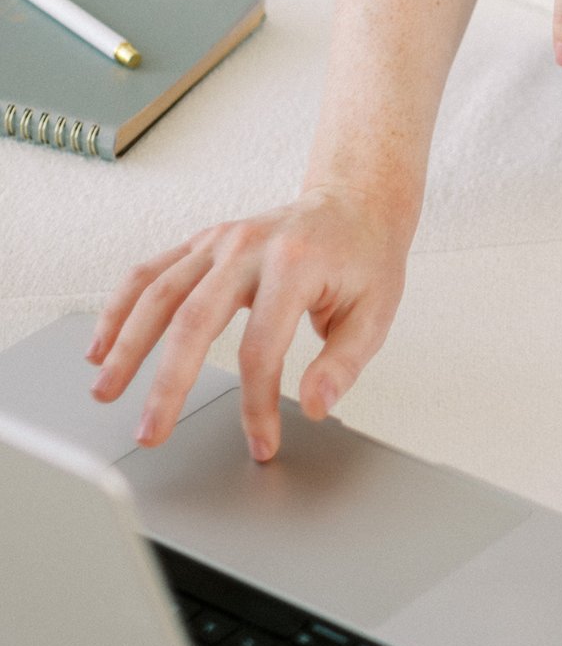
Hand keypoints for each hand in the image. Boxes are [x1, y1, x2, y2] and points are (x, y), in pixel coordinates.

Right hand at [85, 183, 415, 460]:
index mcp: (296, 264)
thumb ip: (344, 363)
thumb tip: (314, 407)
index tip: (261, 443)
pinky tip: (100, 344)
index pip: (263, 348)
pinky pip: (150, 271)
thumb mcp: (376, 311)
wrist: (356, 202)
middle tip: (151, 432)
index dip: (258, 404)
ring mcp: (221, 240)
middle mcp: (250, 246)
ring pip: (159, 293)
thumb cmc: (364, 257)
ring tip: (105, 391)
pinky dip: (120, 307)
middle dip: (168, 383)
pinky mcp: (204, 241)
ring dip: (126, 344)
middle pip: (194, 320)